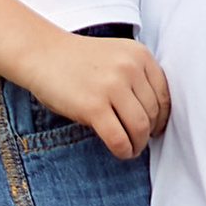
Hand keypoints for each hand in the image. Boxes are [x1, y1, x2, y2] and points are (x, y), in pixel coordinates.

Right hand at [20, 33, 169, 159]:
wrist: (42, 54)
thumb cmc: (78, 60)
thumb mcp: (117, 56)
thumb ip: (137, 76)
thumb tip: (155, 116)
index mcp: (139, 55)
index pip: (164, 95)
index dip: (162, 118)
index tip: (154, 128)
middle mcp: (129, 68)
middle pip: (153, 113)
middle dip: (148, 133)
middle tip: (139, 140)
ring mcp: (112, 87)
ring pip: (139, 128)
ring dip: (137, 144)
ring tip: (130, 148)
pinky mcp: (93, 106)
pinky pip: (118, 138)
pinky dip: (123, 151)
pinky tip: (120, 152)